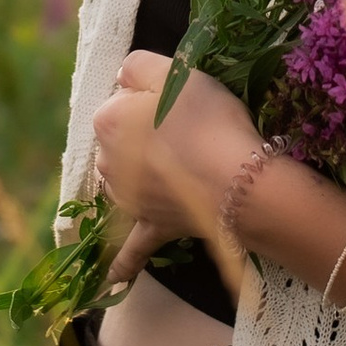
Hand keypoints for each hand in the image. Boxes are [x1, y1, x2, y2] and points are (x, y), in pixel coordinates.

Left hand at [90, 51, 264, 284]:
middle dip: (143, 132)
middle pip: (121, 138)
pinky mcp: (151, 225)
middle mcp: (107, 161)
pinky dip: (123, 263)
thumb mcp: (174, 70)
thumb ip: (137, 66)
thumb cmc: (209, 119)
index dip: (151, 95)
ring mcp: (127, 197)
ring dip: (136, 175)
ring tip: (171, 167)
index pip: (121, 97)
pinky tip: (113, 279)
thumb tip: (123, 79)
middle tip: (185, 128)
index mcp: (108, 120)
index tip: (178, 100)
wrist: (238, 180)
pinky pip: (132, 248)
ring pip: (124, 179)